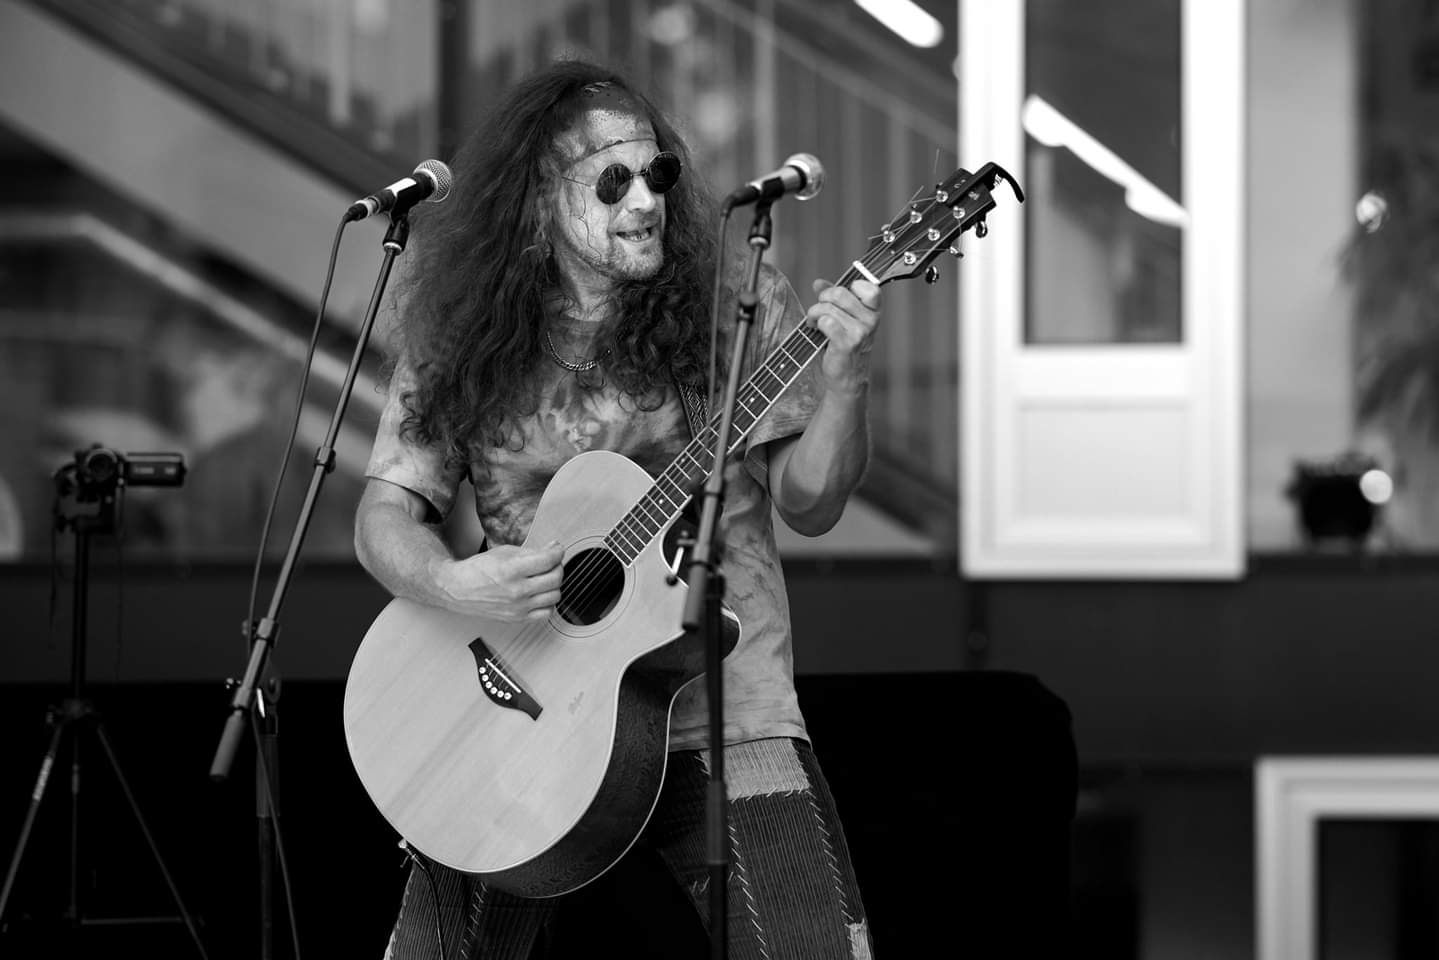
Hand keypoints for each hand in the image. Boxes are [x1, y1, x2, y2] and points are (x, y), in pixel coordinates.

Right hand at [432, 541, 564, 621]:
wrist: (458, 589)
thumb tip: (553, 550)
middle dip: (558, 566)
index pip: (548, 560)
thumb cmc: (479, 570)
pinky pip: (546, 613)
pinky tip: (541, 594)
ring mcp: (518, 607)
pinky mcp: (517, 618)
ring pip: (555, 596)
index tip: (557, 548)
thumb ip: (531, 552)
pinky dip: (548, 602)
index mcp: (512, 570)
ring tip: (545, 578)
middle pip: (555, 578)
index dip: (558, 551)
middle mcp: (516, 591)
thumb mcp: (504, 552)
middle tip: (552, 562)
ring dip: (554, 584)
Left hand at [807, 278, 880, 395]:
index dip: (851, 287)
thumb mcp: (844, 318)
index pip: (869, 287)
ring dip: (814, 313)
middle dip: (823, 299)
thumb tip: (818, 283)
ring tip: (814, 322)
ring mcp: (860, 332)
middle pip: (840, 293)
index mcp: (874, 311)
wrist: (847, 378)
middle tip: (819, 309)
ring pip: (829, 308)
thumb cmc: (845, 346)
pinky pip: (826, 321)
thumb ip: (833, 299)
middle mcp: (871, 320)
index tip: (840, 298)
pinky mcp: (846, 343)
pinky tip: (815, 330)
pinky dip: (815, 324)